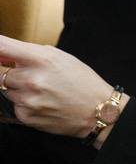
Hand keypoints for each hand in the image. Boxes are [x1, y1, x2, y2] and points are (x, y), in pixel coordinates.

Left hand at [0, 35, 124, 141]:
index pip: (2, 47)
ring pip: (5, 89)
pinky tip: (43, 102)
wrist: (98, 111)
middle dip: (9, 72)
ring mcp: (27, 99)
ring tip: (42, 91)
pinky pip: (13, 105)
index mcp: (42, 59)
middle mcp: (31, 79)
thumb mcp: (61, 58)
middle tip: (29, 75)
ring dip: (17, 88)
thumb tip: (2, 55)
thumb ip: (30, 53)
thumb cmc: (82, 81)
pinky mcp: (25, 116)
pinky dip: (24, 103)